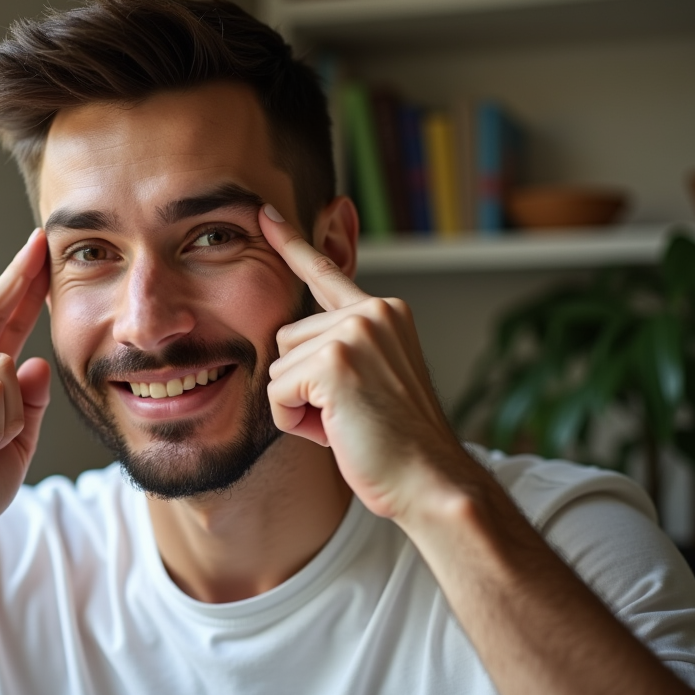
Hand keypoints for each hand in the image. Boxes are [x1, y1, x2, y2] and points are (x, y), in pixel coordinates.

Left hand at [259, 205, 471, 521]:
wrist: (431, 481)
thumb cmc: (394, 443)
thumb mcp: (369, 380)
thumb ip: (337, 350)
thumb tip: (290, 337)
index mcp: (384, 312)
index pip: (327, 271)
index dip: (291, 243)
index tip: (264, 213)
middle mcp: (372, 311)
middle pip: (286, 338)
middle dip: (302, 385)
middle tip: (348, 414)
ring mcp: (355, 332)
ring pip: (278, 366)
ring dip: (298, 405)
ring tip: (346, 423)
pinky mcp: (335, 361)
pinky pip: (277, 391)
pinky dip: (294, 421)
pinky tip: (336, 431)